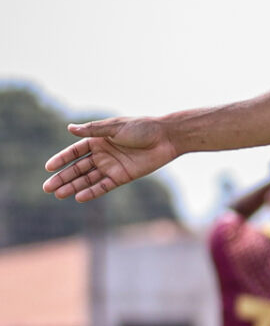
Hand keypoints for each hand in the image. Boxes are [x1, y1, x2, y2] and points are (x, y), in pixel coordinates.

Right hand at [43, 116, 179, 201]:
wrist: (166, 138)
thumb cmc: (141, 128)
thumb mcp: (115, 127)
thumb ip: (93, 130)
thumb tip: (70, 128)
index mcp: (97, 140)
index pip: (74, 152)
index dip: (61, 160)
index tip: (48, 168)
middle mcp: (102, 154)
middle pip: (77, 168)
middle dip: (62, 178)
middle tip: (47, 188)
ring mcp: (111, 167)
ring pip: (87, 179)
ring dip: (73, 187)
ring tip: (58, 195)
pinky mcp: (122, 177)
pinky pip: (104, 186)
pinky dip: (92, 192)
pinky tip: (79, 197)